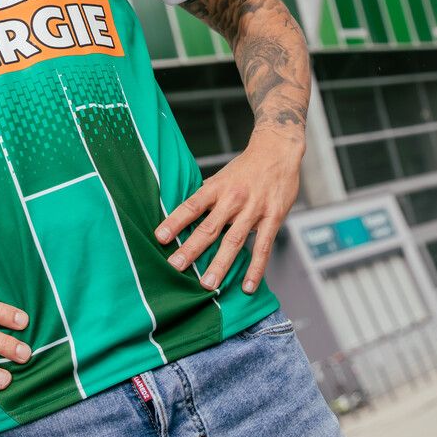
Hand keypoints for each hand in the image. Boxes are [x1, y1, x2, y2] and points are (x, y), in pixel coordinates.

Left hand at [155, 128, 302, 293]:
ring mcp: (254, 210)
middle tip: (176, 267)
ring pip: (234, 241)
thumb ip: (207, 197)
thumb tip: (185, 216)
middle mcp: (233, 199)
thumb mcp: (221, 176)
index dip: (174, 222)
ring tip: (207, 285)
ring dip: (220, 264)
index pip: (191, 206)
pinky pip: (263, 248)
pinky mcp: (273, 218)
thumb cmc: (246, 167)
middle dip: (191, 249)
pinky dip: (255, 269)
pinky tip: (247, 286)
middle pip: (209, 227)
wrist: (277, 150)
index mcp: (216, 187)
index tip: (159, 238)